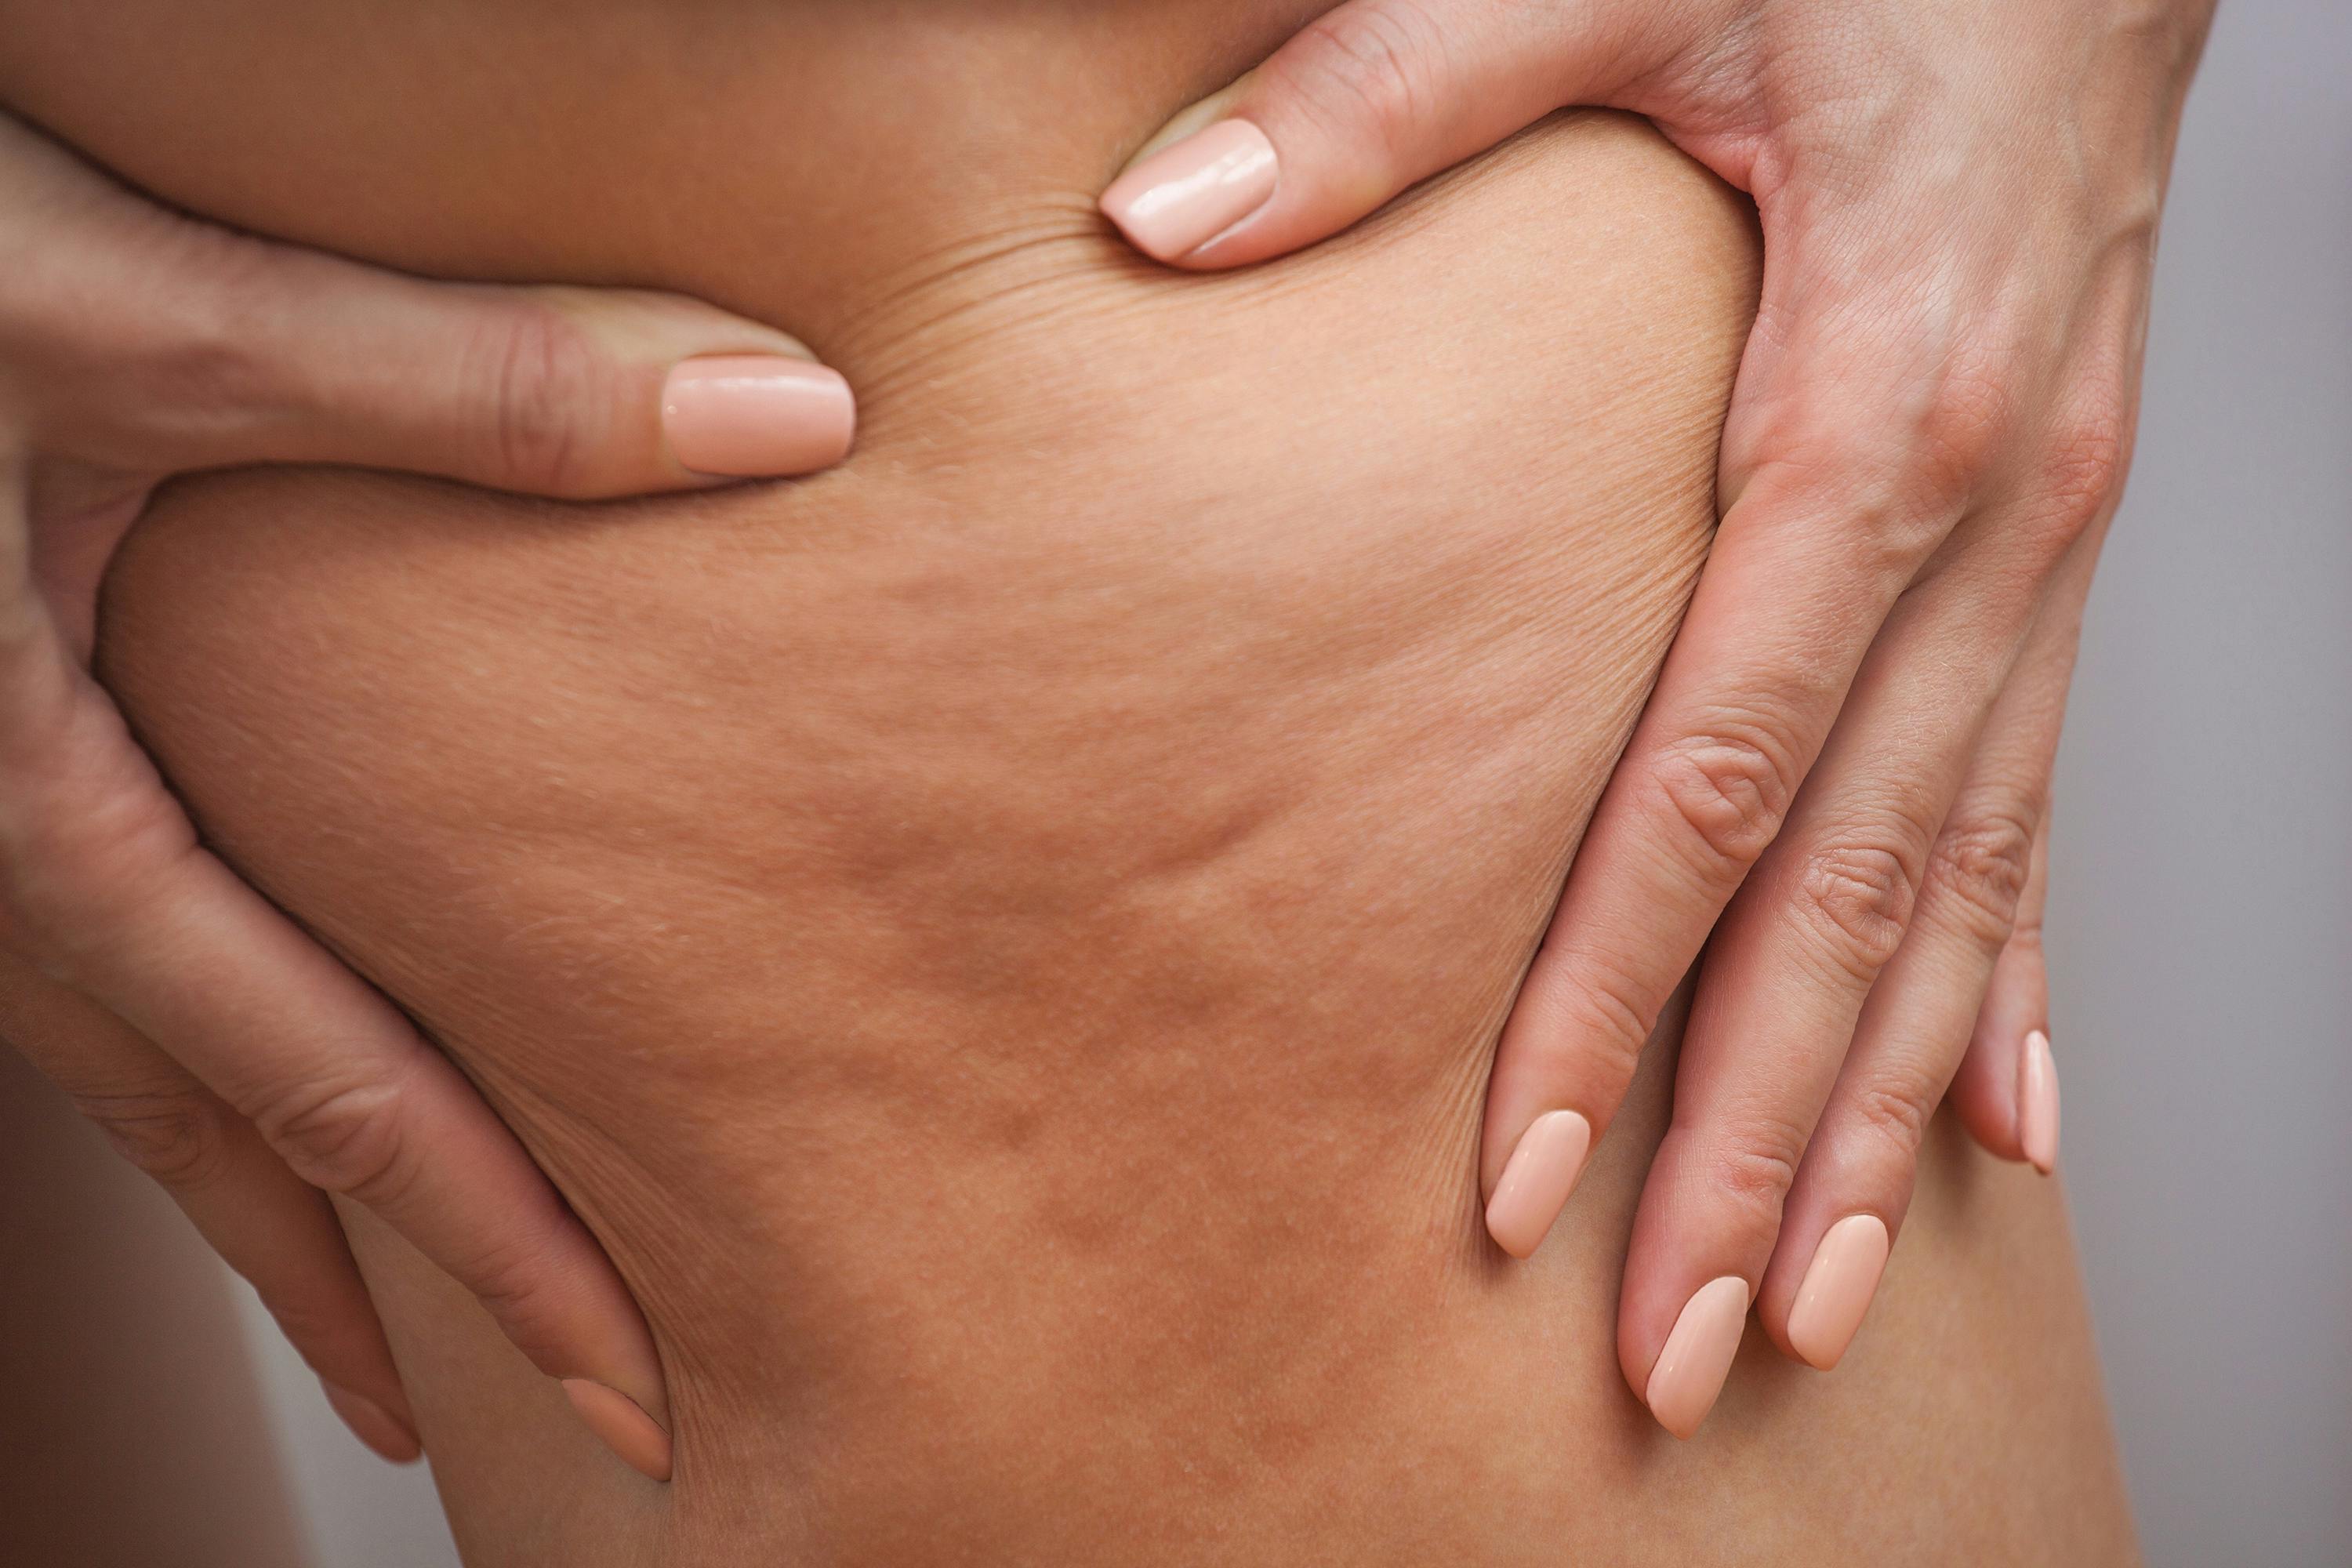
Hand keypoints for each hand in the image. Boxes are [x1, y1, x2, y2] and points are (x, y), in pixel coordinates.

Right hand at [0, 111, 854, 1479]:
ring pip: (154, 1070)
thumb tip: (792, 413)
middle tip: (554, 1411)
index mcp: (33, 814)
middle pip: (230, 1135)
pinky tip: (276, 1040)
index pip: (322, 1090)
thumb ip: (465, 381)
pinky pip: (114, 961)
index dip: (497, 1253)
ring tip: (405, 1310)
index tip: (628, 1394)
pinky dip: (220, 1051)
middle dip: (400, 1287)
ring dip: (293, 1197)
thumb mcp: (139, 319)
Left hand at [1099, 0, 2209, 1431]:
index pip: (1720, 769)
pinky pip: (2032, 808)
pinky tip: (1981, 1130)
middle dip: (1747, 1138)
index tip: (1526, 1167)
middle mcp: (1984, 518)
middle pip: (1851, 892)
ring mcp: (2040, 548)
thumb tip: (1164, 216)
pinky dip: (2004, 984)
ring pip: (1958, 891)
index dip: (1617, 987)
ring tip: (1790, 1300)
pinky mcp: (2051, 545)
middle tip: (1661, 1345)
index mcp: (1868, 407)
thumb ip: (1398, 89)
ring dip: (1869, 1115)